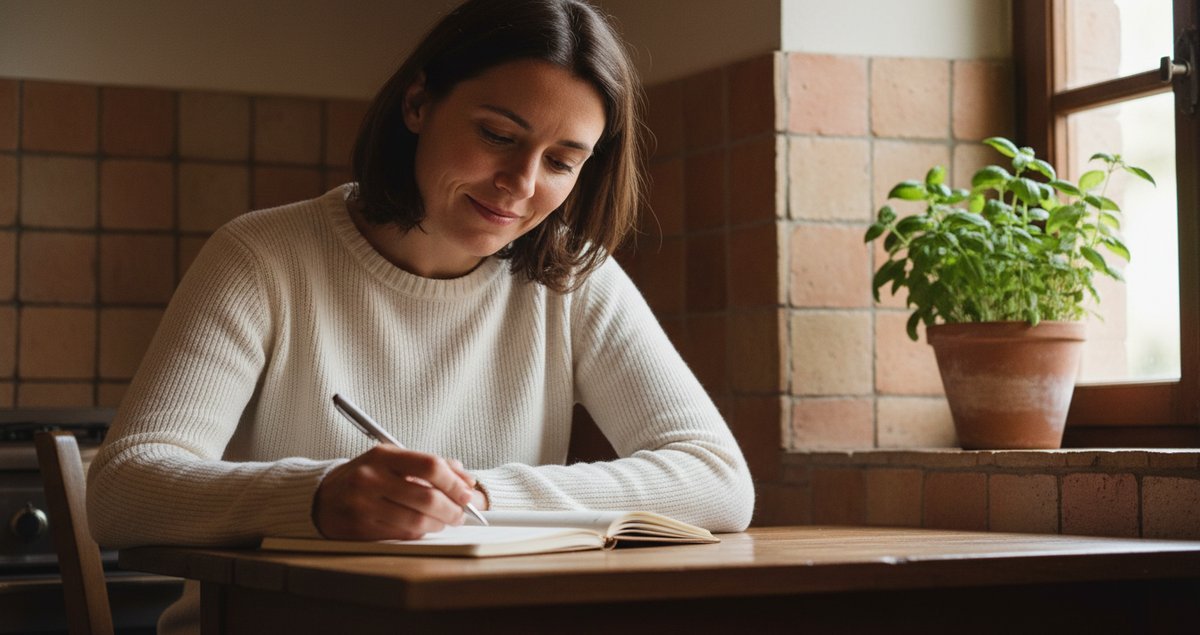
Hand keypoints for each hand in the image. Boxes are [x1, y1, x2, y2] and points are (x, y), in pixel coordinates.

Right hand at [313, 445, 477, 540]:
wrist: (322, 496)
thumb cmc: (365, 476)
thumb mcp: (392, 459)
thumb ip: (429, 465)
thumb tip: (465, 479)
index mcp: (383, 456)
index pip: (429, 466)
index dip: (454, 482)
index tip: (466, 492)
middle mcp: (371, 479)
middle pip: (427, 497)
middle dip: (452, 509)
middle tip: (461, 513)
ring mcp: (364, 505)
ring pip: (417, 521)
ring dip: (439, 524)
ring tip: (444, 520)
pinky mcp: (360, 529)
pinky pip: (402, 534)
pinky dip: (419, 532)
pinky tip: (423, 526)